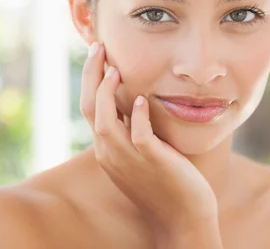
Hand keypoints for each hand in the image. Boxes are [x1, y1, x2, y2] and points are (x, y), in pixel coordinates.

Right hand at [81, 42, 219, 238]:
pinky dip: (138, 117)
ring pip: (105, 122)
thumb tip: (131, 103)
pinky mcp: (152, 163)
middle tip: (98, 48)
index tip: (98, 56)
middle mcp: (110, 153)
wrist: (180, 220)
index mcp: (106, 149)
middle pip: (90, 108)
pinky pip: (139, 137)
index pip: (89, 108)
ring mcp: (129, 159)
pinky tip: (143, 100)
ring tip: (115, 69)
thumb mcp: (137, 155)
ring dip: (108, 93)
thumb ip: (129, 131)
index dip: (90, 79)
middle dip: (91, 76)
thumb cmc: (163, 183)